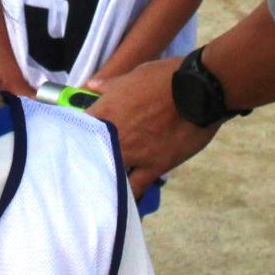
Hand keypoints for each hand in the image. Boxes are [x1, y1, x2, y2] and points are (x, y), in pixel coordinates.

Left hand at [86, 56, 218, 197]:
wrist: (199, 90)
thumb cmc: (165, 78)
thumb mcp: (133, 76)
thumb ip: (109, 86)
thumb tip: (91, 86)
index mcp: (104, 112)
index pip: (77, 131)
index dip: (75, 138)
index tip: (76, 141)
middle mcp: (113, 137)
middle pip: (90, 158)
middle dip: (88, 162)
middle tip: (88, 167)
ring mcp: (133, 154)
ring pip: (110, 175)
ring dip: (106, 179)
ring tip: (104, 184)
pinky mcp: (154, 167)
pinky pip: (136, 188)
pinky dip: (129, 194)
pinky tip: (123, 199)